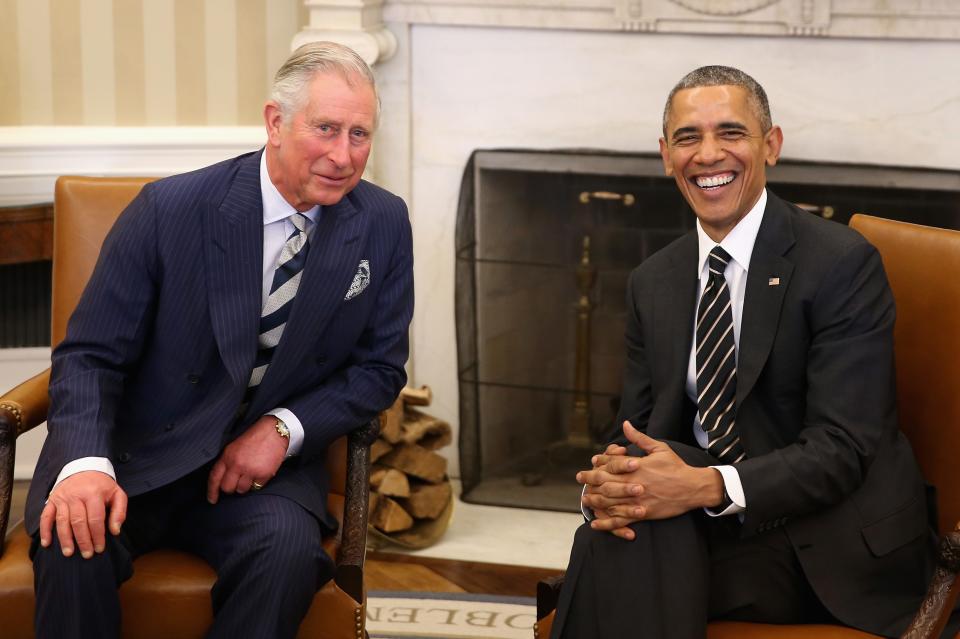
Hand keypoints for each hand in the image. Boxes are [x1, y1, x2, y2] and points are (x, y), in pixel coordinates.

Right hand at [39, 471, 126, 558]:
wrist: (84, 467)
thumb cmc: (102, 485)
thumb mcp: (117, 493)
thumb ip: (119, 512)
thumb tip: (115, 531)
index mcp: (93, 494)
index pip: (95, 519)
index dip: (97, 535)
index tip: (99, 548)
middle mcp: (76, 496)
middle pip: (78, 522)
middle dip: (83, 540)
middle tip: (87, 555)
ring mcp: (62, 498)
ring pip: (62, 521)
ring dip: (65, 539)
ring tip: (69, 553)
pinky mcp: (52, 500)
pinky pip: (46, 517)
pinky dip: (45, 530)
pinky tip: (47, 543)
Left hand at [207, 416, 288, 503]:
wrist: (274, 431)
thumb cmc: (255, 437)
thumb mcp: (234, 446)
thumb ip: (227, 461)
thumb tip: (223, 479)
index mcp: (228, 456)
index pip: (214, 478)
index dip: (212, 491)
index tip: (212, 499)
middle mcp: (237, 464)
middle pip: (228, 488)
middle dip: (231, 488)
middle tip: (237, 482)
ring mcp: (250, 470)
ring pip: (242, 490)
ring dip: (245, 485)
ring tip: (251, 474)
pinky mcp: (264, 474)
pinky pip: (257, 486)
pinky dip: (258, 482)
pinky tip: (260, 471)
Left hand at [579, 421, 722, 532]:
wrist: (693, 487)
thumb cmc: (676, 466)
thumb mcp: (659, 448)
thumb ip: (639, 438)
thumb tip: (625, 424)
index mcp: (637, 466)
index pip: (611, 463)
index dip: (600, 462)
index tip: (593, 461)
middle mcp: (634, 483)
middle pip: (605, 482)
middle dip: (590, 479)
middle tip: (580, 478)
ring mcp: (637, 500)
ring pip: (610, 501)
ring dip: (594, 500)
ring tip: (585, 498)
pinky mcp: (643, 513)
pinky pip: (621, 519)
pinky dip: (607, 522)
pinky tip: (596, 523)